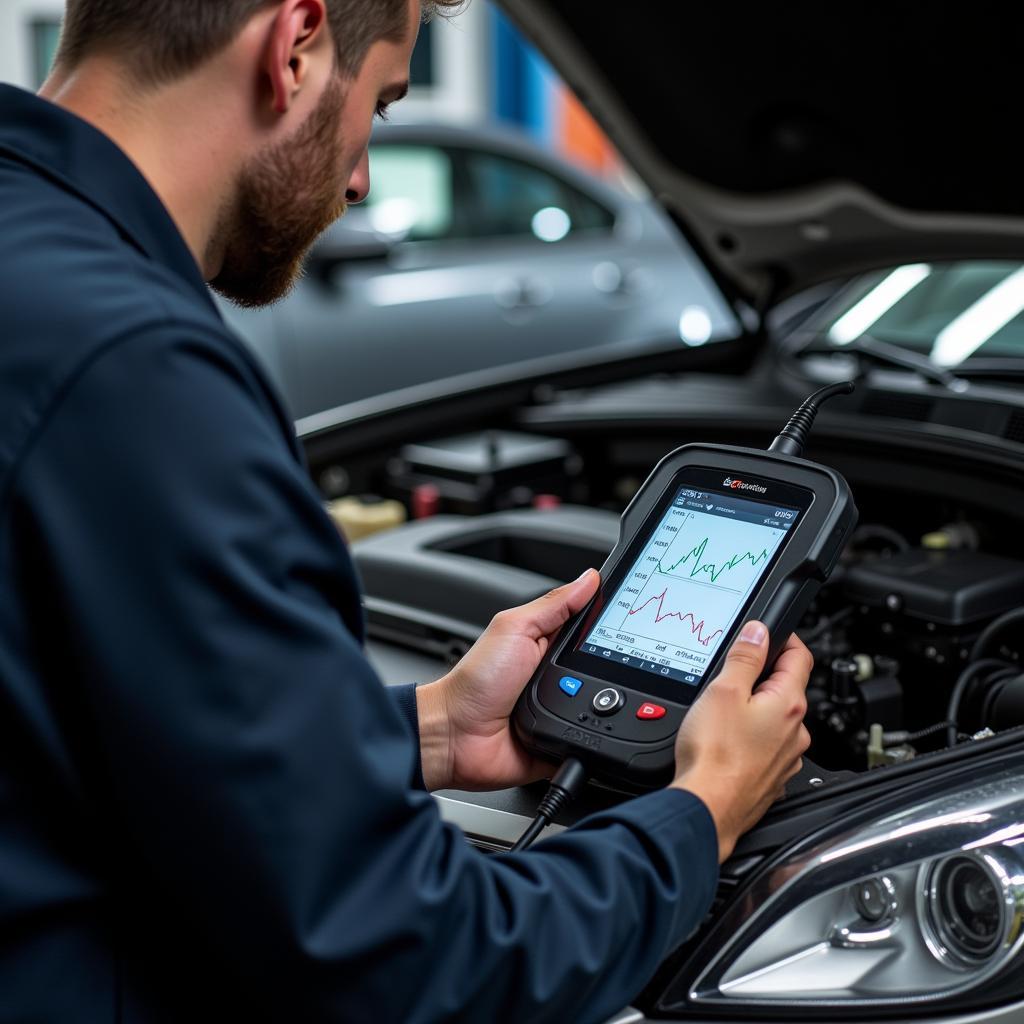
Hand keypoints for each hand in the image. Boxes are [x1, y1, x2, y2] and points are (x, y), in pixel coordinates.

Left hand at [415, 569, 599, 790]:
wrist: (456, 736)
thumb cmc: (475, 681)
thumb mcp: (514, 628)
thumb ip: (553, 604)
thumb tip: (588, 579)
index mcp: (548, 643)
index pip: (589, 626)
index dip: (609, 619)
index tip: (631, 613)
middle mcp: (560, 675)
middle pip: (604, 666)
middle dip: (611, 667)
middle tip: (603, 665)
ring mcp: (563, 709)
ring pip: (604, 704)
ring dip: (602, 704)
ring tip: (582, 699)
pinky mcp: (565, 739)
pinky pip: (592, 739)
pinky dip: (595, 737)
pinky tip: (590, 728)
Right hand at [671, 622, 811, 861]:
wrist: (708, 808)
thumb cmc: (715, 755)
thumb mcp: (724, 691)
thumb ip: (745, 658)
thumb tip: (759, 633)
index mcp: (789, 704)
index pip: (800, 657)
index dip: (786, 638)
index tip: (770, 632)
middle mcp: (796, 732)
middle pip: (787, 689)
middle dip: (765, 676)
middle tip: (735, 671)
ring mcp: (786, 757)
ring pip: (777, 720)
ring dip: (758, 709)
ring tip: (724, 710)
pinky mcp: (772, 778)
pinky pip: (767, 747)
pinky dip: (751, 738)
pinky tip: (727, 741)